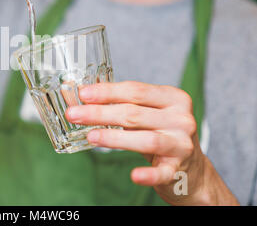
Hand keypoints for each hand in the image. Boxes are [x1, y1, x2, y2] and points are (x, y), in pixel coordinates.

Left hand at [65, 81, 238, 205]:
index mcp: (173, 98)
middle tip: (74, 114)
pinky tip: (134, 175)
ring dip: (114, 138)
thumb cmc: (162, 134)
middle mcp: (181, 119)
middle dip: (100, 113)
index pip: (136, 91)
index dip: (107, 92)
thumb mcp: (150, 114)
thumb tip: (86, 97)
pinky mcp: (179, 169)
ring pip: (145, 139)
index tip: (83, 94)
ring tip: (90, 136)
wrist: (192, 170)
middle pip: (134, 113)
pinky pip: (162, 172)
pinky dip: (148, 175)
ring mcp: (182, 144)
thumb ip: (125, 104)